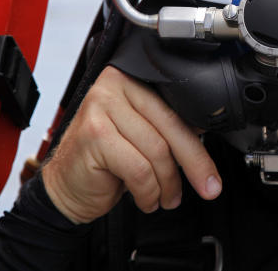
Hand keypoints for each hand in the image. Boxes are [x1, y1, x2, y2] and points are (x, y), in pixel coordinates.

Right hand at [42, 67, 221, 224]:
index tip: (212, 172)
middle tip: (207, 187)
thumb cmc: (104, 161)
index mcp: (130, 78)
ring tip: (164, 197)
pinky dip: (148, 191)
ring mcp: (101, 107)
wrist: (65, 187)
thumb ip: (166, 128)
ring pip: (157, 150)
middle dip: (194, 163)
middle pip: (169, 126)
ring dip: (167, 183)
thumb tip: (205, 133)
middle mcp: (114, 85)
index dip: (198, 144)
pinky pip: (139, 169)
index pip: (175, 109)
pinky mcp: (94, 135)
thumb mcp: (141, 138)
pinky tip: (145, 199)